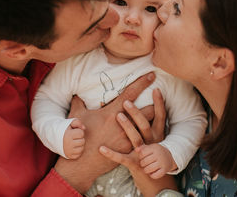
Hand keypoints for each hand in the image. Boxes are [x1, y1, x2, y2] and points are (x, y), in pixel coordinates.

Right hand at [54, 72, 155, 192]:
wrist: (83, 162)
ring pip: (149, 126)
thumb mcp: (77, 116)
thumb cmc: (81, 137)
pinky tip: (152, 134)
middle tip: (159, 97)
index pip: (130, 93)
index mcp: (112, 112)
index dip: (142, 83)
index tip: (151, 75)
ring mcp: (128, 138)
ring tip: (158, 115)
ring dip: (154, 120)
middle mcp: (123, 124)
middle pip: (147, 111)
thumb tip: (76, 94)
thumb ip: (78, 102)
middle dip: (155, 104)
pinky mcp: (129, 150)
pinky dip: (148, 136)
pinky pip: (144, 140)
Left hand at [99, 88, 177, 195]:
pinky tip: (101, 149)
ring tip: (117, 115)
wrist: (154, 179)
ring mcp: (143, 152)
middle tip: (127, 102)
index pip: (160, 115)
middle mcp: (152, 141)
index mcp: (156, 132)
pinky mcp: (134, 163)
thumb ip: (149, 121)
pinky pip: (122, 158)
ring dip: (127, 126)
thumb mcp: (154, 137)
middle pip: (145, 124)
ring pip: (135, 138)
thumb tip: (140, 103)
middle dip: (137, 112)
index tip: (156, 88)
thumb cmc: (151, 152)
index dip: (159, 102)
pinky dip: (111, 154)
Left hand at [138, 143, 176, 178]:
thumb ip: (142, 148)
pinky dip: (152, 175)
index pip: (142, 153)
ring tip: (147, 168)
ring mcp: (162, 163)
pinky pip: (155, 175)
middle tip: (145, 163)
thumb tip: (136, 150)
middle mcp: (159, 155)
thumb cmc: (156, 152)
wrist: (169, 156)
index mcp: (154, 148)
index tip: (143, 157)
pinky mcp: (165, 170)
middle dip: (142, 164)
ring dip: (146, 170)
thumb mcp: (150, 147)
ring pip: (148, 169)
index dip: (140, 156)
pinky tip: (152, 172)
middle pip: (144, 162)